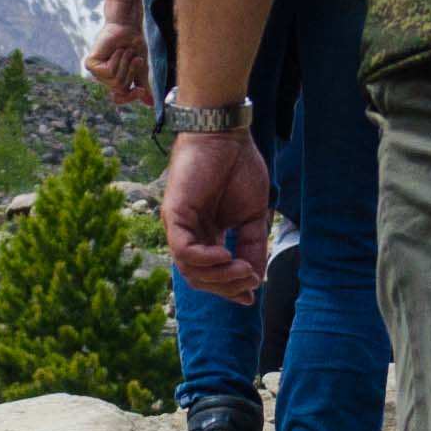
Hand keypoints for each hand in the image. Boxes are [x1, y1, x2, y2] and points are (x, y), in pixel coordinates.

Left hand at [86, 16, 150, 103]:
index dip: (131, 97)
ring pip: (115, 81)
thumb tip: (151, 104)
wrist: (128, 27)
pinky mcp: (90, 64)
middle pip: (120, 88)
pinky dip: (116, 59)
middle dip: (131, 72)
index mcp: (113, 81)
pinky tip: (115, 50)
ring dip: (125, 64)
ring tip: (124, 51)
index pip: (119, 98)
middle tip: (133, 57)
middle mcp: (102, 79)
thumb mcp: (141, 69)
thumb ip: (143, 86)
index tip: (141, 91)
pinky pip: (109, 71)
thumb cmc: (134, 45)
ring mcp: (95, 72)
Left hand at [161, 125, 271, 299]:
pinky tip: (225, 255)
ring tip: (244, 270)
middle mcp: (189, 234)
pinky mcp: (173, 214)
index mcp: (206, 235)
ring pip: (190, 269)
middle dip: (227, 286)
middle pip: (199, 278)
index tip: (252, 295)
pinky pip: (183, 250)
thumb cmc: (239, 167)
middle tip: (251, 281)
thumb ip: (253, 245)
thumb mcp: (253, 216)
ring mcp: (179, 226)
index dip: (230, 289)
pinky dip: (204, 259)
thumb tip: (256, 276)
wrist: (227, 135)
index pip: (211, 274)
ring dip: (220, 276)